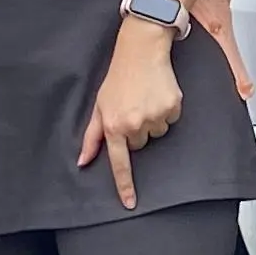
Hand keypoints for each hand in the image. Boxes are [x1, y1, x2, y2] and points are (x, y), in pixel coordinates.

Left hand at [78, 21, 185, 210]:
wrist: (141, 51)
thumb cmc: (118, 78)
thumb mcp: (99, 106)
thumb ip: (92, 137)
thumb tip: (83, 161)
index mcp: (114, 125)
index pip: (120, 162)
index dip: (125, 185)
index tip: (130, 203)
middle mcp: (135, 123)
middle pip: (140, 145)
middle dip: (136, 131)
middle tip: (132, 109)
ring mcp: (155, 116)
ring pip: (157, 133)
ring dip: (152, 121)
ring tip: (145, 99)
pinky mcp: (172, 107)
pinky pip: (171, 121)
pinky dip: (166, 111)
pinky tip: (157, 95)